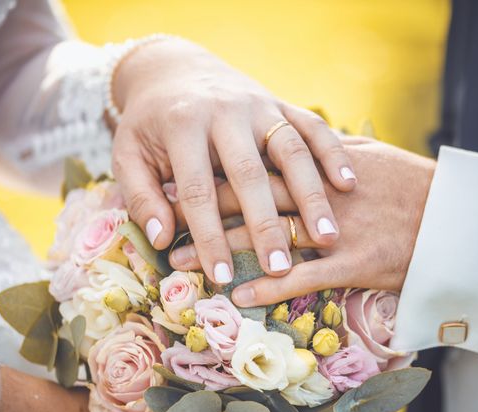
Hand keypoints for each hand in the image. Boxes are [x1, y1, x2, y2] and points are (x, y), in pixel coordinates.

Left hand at [110, 37, 355, 283]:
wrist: (175, 69)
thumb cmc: (150, 122)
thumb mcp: (128, 154)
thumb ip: (140, 195)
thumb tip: (160, 238)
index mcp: (182, 124)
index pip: (198, 191)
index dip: (209, 237)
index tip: (221, 276)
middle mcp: (226, 112)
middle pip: (249, 174)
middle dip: (265, 224)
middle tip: (278, 266)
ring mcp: (259, 105)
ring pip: (291, 150)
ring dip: (311, 193)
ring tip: (327, 234)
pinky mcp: (282, 102)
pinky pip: (314, 126)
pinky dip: (333, 153)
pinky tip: (348, 184)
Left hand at [169, 141, 434, 305]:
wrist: (458, 217)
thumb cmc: (412, 184)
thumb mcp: (368, 155)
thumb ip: (325, 152)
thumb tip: (293, 147)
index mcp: (317, 162)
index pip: (254, 161)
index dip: (213, 170)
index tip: (179, 178)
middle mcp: (318, 192)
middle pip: (248, 196)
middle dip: (203, 209)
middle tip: (164, 220)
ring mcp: (334, 230)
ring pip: (265, 237)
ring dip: (219, 248)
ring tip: (180, 260)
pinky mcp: (352, 263)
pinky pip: (303, 276)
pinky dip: (269, 286)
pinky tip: (238, 293)